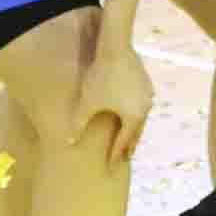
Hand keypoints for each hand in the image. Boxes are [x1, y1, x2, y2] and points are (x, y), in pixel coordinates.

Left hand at [70, 43, 155, 162]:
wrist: (115, 48)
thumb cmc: (100, 78)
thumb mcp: (87, 103)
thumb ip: (79, 125)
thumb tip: (68, 143)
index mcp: (133, 117)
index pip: (124, 141)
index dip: (115, 155)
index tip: (111, 167)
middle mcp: (145, 109)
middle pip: (137, 132)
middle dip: (129, 144)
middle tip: (125, 156)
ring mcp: (148, 95)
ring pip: (141, 117)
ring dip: (133, 128)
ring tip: (128, 134)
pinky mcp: (146, 83)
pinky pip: (141, 104)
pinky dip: (134, 112)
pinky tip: (129, 110)